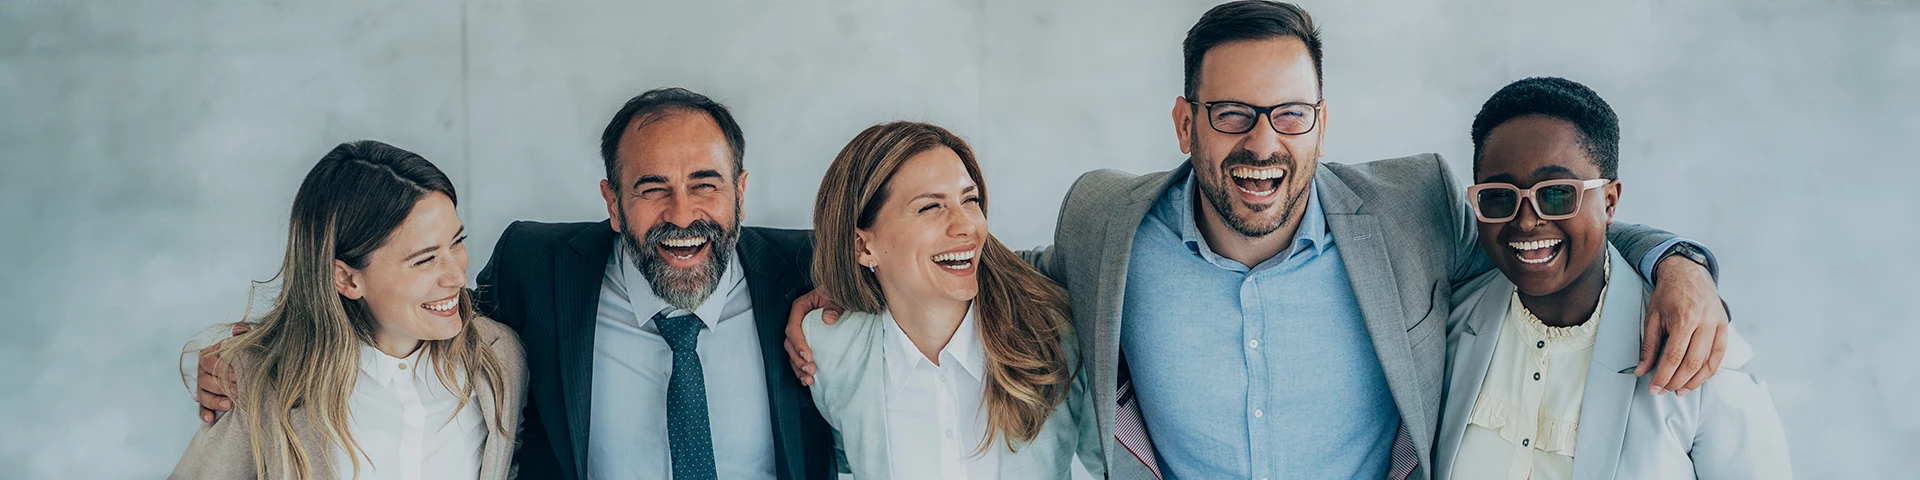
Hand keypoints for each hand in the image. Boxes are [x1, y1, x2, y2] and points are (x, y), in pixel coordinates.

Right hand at [196, 324, 247, 421]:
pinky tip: (211, 418)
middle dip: (221, 386)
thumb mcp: (248, 344)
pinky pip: (201, 409)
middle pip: (204, 380)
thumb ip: (243, 335)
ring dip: (215, 400)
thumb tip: (238, 329)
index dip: (222, 369)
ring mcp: (203, 387)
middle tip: (238, 391)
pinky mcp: (205, 402)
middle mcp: (203, 371)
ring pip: (202, 395)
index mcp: (209, 355)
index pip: (208, 362)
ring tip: (229, 405)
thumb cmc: (250, 355)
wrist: (254, 371)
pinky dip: (205, 414)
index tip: (238, 374)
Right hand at [781, 289, 841, 385]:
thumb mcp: (836, 296)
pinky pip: (798, 357)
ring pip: (792, 353)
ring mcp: (800, 332)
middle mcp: (797, 321)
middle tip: (811, 369)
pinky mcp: (806, 341)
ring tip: (809, 380)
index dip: (799, 343)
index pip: (793, 327)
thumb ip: (833, 306)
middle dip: (798, 359)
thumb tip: (828, 319)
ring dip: (798, 368)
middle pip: (790, 343)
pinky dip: (801, 369)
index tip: (808, 355)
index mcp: (800, 308)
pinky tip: (807, 380)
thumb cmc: (836, 294)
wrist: (840, 295)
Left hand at [1636, 256, 1729, 395]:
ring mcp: (1718, 324)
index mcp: (1684, 319)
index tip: (1654, 388)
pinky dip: (1710, 370)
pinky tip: (1698, 379)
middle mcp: (1704, 323)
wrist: (1687, 272)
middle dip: (1677, 381)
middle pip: (1692, 362)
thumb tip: (1641, 371)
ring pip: (1709, 361)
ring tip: (1681, 390)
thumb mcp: (1652, 318)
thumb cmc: (1667, 295)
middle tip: (1665, 390)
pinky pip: (1720, 354)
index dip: (1664, 376)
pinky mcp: (1725, 325)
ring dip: (1695, 380)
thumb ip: (1648, 347)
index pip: (1674, 357)